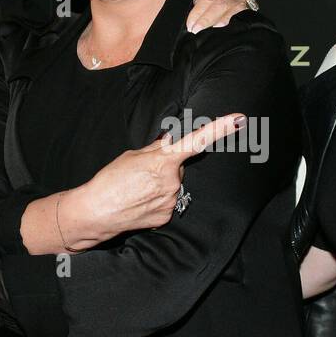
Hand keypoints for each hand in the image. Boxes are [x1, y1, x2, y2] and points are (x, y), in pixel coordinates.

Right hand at [61, 113, 246, 238]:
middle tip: (142, 174)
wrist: (95, 212)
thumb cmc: (110, 180)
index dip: (220, 129)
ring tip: (138, 189)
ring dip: (161, 184)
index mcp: (164, 160)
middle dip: (166, 168)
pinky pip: (168, 202)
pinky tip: (140, 202)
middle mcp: (173, 181)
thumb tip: (171, 143)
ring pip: (174, 186)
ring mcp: (171, 200)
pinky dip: (157, 200)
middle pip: (179, 168)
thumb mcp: (132, 156)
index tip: (240, 120)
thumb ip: (156, 150)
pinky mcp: (167, 216)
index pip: (198, 141)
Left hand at [188, 0, 256, 31]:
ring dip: (211, 18)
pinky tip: (220, 26)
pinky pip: (237, 9)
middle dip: (201, 16)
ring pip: (222, 4)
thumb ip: (195, 15)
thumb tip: (181, 24)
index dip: (194, 11)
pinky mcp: (248, 5)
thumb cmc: (215, 27)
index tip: (189, 26)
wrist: (241, 33)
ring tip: (203, 30)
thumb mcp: (202, 17)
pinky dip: (227, 17)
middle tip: (194, 30)